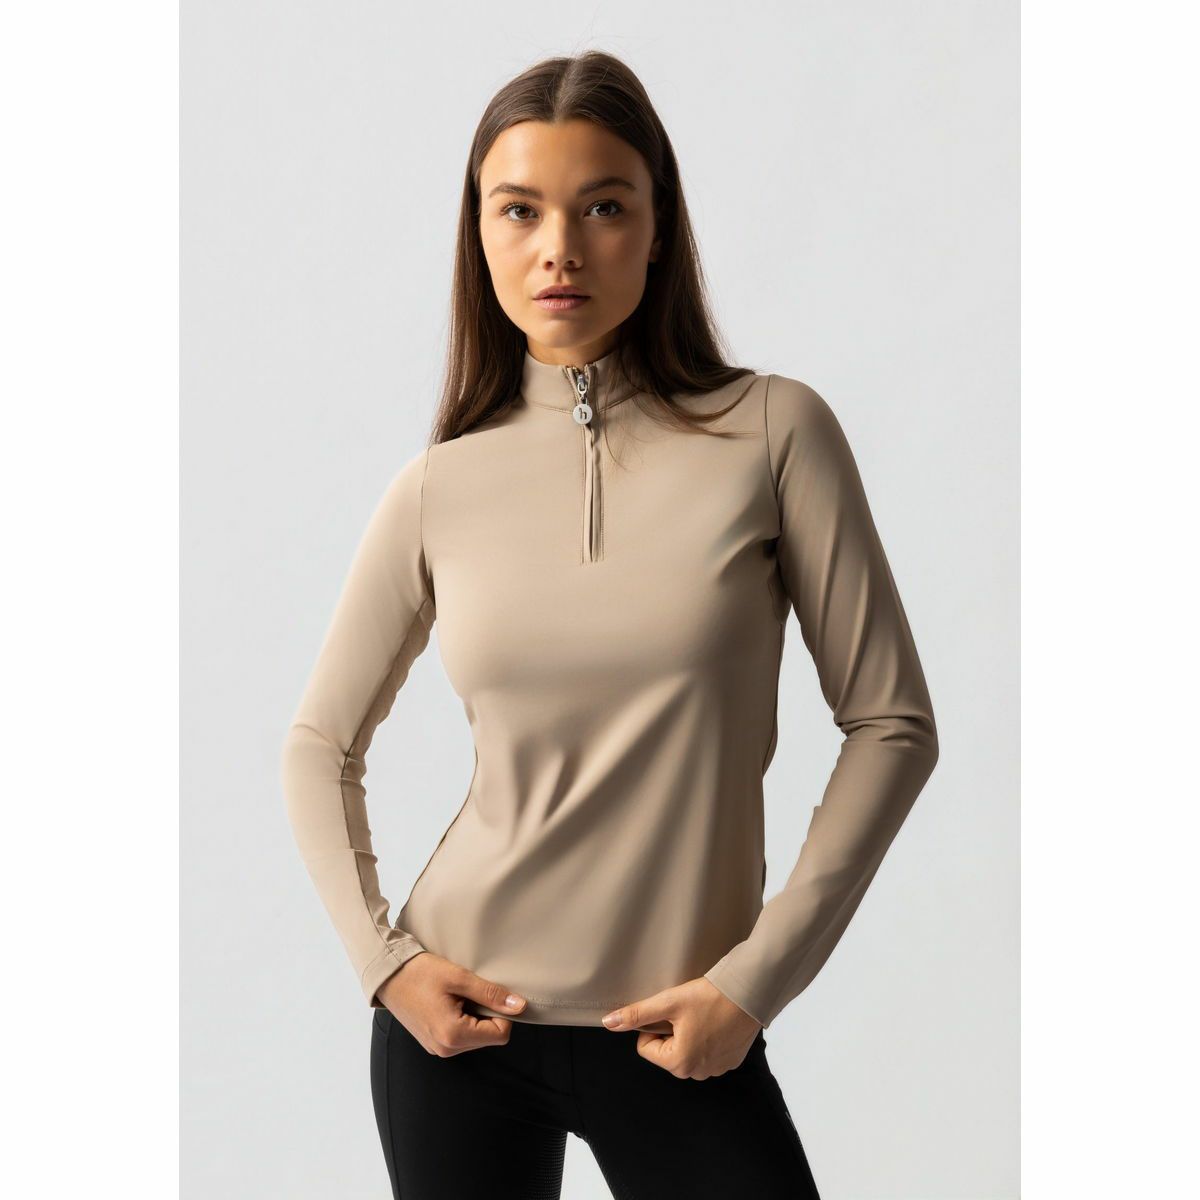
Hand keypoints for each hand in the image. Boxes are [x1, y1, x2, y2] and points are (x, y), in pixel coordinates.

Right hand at [376, 951, 527, 1055]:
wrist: (387, 974)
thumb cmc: (420, 973)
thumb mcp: (459, 978)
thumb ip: (490, 994)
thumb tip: (519, 1006)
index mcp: (453, 1036)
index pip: (500, 1034)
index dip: (502, 1012)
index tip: (488, 993)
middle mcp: (446, 1049)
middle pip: (488, 1037)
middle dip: (486, 1014)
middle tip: (468, 992)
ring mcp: (438, 1048)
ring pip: (475, 1037)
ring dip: (474, 1016)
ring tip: (455, 996)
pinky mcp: (432, 1043)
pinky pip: (460, 1036)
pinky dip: (462, 1019)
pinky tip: (448, 1002)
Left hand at [599, 977, 762, 1078]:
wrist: (750, 992)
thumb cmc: (710, 997)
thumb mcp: (668, 1002)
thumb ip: (637, 1015)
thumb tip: (609, 1023)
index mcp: (679, 1063)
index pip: (646, 1049)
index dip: (652, 1027)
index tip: (668, 1012)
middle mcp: (698, 1073)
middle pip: (666, 1052)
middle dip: (670, 1032)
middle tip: (686, 1012)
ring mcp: (717, 1069)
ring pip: (686, 1052)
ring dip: (688, 1035)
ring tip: (702, 1015)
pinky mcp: (731, 1061)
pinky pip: (707, 1053)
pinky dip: (706, 1038)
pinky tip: (715, 1020)